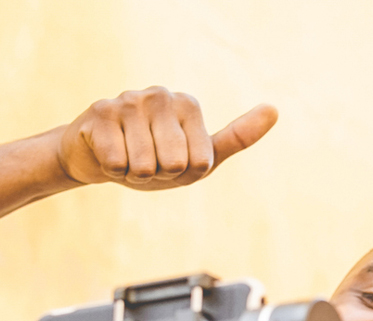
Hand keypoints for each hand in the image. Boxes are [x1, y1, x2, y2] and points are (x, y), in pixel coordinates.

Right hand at [56, 86, 275, 189]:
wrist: (98, 159)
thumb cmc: (156, 160)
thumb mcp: (200, 157)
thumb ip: (238, 137)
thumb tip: (274, 108)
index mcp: (188, 105)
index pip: (199, 162)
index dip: (184, 173)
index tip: (171, 160)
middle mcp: (161, 94)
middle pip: (174, 163)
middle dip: (159, 174)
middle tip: (148, 161)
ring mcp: (129, 99)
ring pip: (144, 165)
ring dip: (134, 172)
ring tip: (128, 157)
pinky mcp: (101, 111)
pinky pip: (116, 162)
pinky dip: (112, 169)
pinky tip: (108, 152)